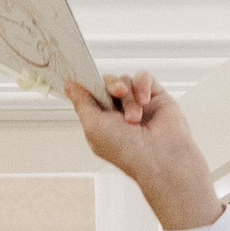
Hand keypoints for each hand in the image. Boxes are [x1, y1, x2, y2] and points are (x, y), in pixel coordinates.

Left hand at [65, 73, 222, 230]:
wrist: (160, 157)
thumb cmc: (126, 151)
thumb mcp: (92, 127)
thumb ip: (81, 103)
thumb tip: (70, 86)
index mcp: (101, 121)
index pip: (91, 94)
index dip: (87, 84)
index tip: (84, 72)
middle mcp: (118, 113)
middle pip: (108, 83)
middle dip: (111, 86)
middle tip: (117, 93)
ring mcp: (137, 104)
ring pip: (126, 81)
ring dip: (129, 98)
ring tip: (135, 117)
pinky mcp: (156, 97)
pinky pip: (144, 77)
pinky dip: (143, 86)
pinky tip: (145, 101)